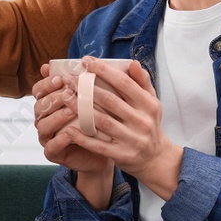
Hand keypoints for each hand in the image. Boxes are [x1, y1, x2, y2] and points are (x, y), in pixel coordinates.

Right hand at [32, 63, 112, 176]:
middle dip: (52, 98)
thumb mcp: (101, 100)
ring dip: (56, 117)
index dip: (47, 83)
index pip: (40, 89)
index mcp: (52, 102)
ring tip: (71, 111)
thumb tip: (103, 60)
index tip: (62, 78)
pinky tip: (70, 133)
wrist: (106, 150)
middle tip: (67, 93)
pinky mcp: (54, 153)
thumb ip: (98, 80)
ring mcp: (48, 136)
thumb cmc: (102, 122)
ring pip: (43, 125)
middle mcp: (46, 118)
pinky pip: (51, 147)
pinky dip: (59, 139)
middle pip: (39, 105)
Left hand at [60, 57, 183, 196]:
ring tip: (65, 97)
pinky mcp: (122, 155)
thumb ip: (143, 83)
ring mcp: (132, 139)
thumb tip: (132, 63)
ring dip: (81, 109)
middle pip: (110, 100)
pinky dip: (83, 137)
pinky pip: (99, 145)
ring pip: (101, 121)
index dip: (104, 71)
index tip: (87, 61)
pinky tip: (69, 129)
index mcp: (149, 105)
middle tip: (69, 78)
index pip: (124, 83)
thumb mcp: (152, 103)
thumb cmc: (149, 124)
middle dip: (87, 87)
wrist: (156, 159)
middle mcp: (141, 121)